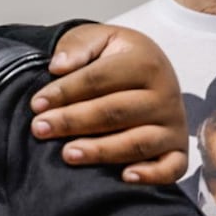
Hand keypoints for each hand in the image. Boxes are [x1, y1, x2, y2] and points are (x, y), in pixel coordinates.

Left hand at [30, 22, 185, 183]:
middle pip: (115, 112)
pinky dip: (152, 175)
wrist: (148, 67)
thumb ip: (78, 46)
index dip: (65, 92)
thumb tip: (57, 66)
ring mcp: (173, 124)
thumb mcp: (98, 38)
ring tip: (68, 154)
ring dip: (101, 150)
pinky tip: (125, 177)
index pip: (99, 79)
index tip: (37, 103)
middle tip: (40, 128)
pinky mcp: (178, 148)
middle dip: (74, 122)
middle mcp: (165, 95)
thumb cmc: (115, 55)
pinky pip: (172, 167)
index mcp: (145, 63)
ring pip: (138, 142)